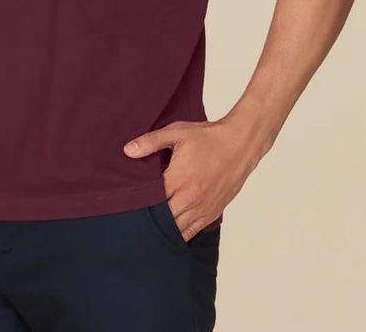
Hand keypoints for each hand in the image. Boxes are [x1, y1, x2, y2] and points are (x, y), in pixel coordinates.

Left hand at [123, 118, 262, 239]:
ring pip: (177, 230)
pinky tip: (170, 231)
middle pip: (162, 220)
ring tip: (148, 230)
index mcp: (178, 179)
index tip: (126, 206)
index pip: (150, 202)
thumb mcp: (177, 132)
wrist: (239, 144)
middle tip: (134, 220)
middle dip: (149, 220)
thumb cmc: (208, 137)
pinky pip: (192, 232)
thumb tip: (127, 150)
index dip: (137, 205)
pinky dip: (180, 233)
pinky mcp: (212, 213)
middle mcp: (190, 198)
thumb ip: (151, 142)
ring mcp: (202, 208)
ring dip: (164, 230)